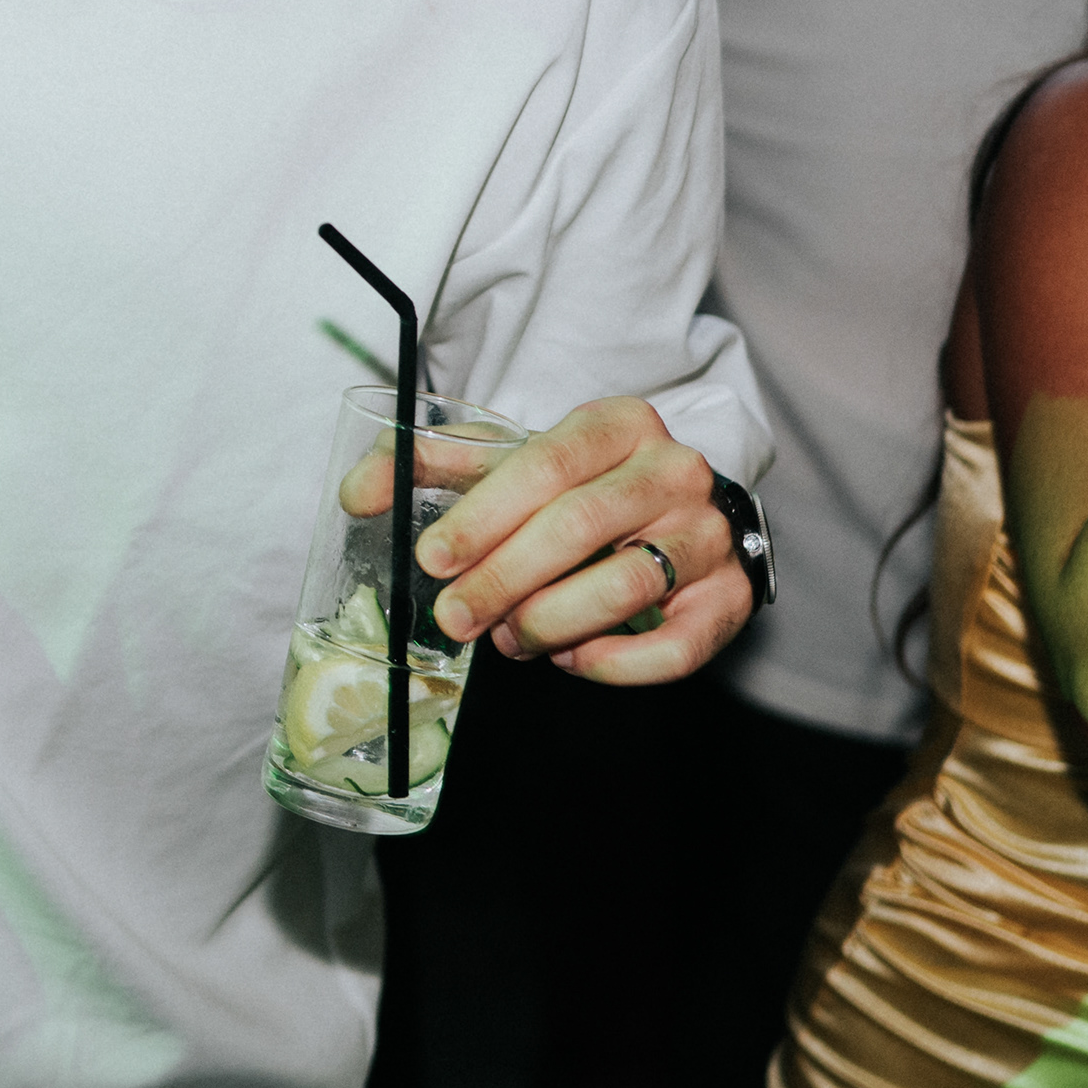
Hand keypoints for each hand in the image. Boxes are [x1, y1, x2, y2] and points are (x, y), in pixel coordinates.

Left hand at [389, 396, 753, 682]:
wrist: (679, 513)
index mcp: (620, 423)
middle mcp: (675, 471)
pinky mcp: (729, 599)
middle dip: (503, 580)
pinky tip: (568, 658)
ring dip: (548, 623)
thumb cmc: (583, 488)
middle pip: (580, 526)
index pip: (546, 463)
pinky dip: (610, 664)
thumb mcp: (518, 461)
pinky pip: (671, 649)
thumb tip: (358, 492)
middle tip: (454, 618)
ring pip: (622, 587)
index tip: (432, 559)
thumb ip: (438, 468)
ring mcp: (710, 535)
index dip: (483, 516)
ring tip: (508, 639)